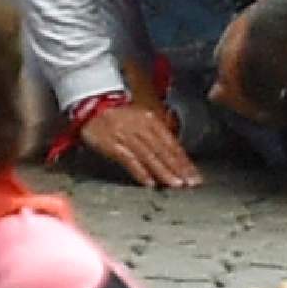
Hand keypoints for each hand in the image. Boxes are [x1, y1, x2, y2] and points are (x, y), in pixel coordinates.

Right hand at [78, 95, 201, 186]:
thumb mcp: (141, 117)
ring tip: (176, 184)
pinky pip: (130, 161)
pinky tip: (149, 183)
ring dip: (164, 172)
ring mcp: (128, 137)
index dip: (184, 160)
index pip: (172, 144)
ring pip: (150, 157)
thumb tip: (171, 148)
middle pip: (164, 151)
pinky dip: (140, 172)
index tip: (194, 173)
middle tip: (191, 183)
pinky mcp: (114, 146)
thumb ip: (155, 132)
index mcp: (151, 121)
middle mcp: (143, 129)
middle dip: (180, 169)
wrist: (92, 103)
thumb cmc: (117, 112)